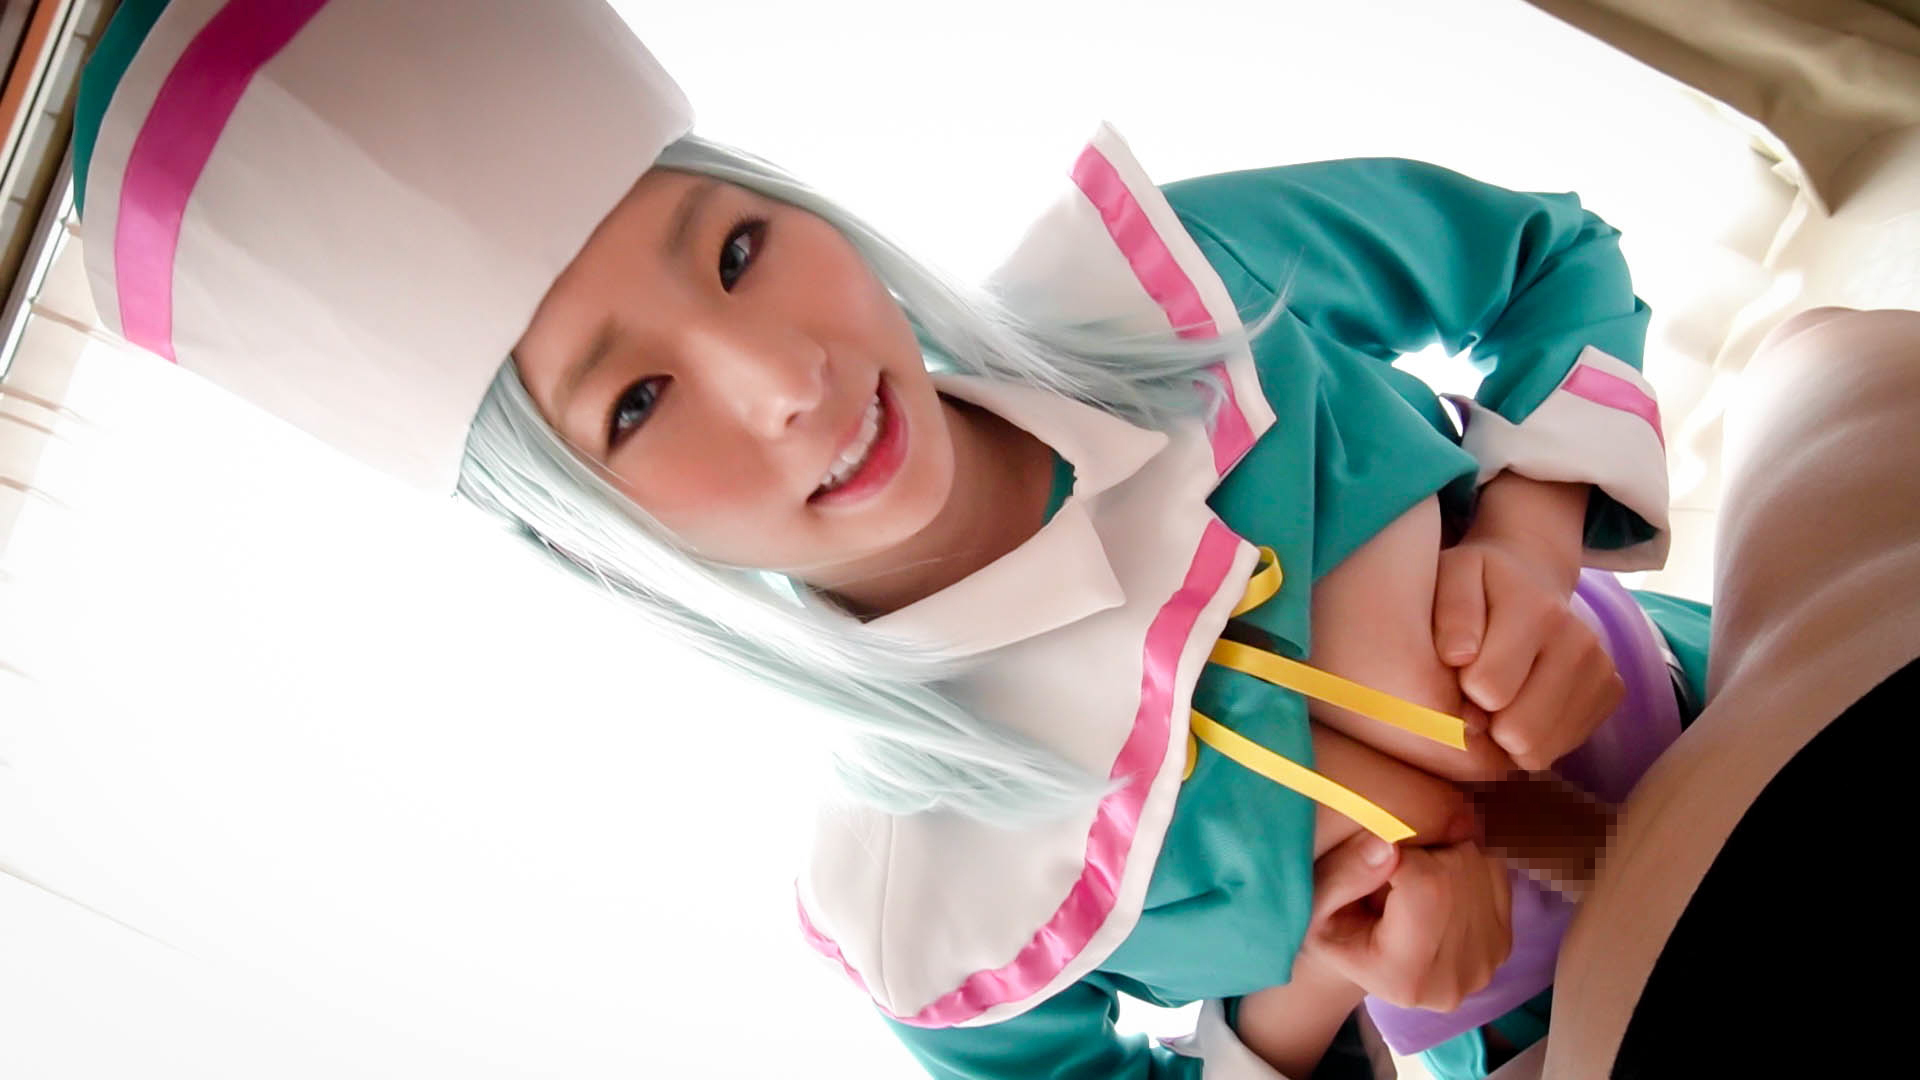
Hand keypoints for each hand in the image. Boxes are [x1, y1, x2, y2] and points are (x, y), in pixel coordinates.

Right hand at [1301, 832, 1512, 1012]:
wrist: (1364, 960)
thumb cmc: (1333, 928)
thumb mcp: (1316, 904)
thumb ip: (1345, 875)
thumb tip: (1388, 846)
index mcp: (1404, 976)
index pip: (1424, 884)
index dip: (1397, 851)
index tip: (1373, 856)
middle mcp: (1456, 977)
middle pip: (1454, 870)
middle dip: (1420, 850)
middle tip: (1390, 867)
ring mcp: (1487, 962)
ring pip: (1475, 864)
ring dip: (1441, 853)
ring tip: (1409, 878)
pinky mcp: (1504, 943)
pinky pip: (1492, 871)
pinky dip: (1462, 862)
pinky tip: (1434, 883)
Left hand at [1433, 537, 1623, 771]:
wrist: (1532, 576)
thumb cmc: (1478, 584)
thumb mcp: (1451, 577)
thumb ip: (1452, 616)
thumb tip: (1459, 657)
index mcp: (1536, 609)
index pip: (1487, 689)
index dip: (1460, 689)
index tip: (1458, 670)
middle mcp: (1580, 641)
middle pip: (1520, 733)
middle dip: (1485, 723)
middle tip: (1473, 693)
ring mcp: (1602, 670)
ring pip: (1539, 752)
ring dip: (1506, 737)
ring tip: (1497, 697)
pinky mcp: (1611, 693)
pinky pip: (1559, 751)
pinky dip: (1532, 739)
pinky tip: (1521, 704)